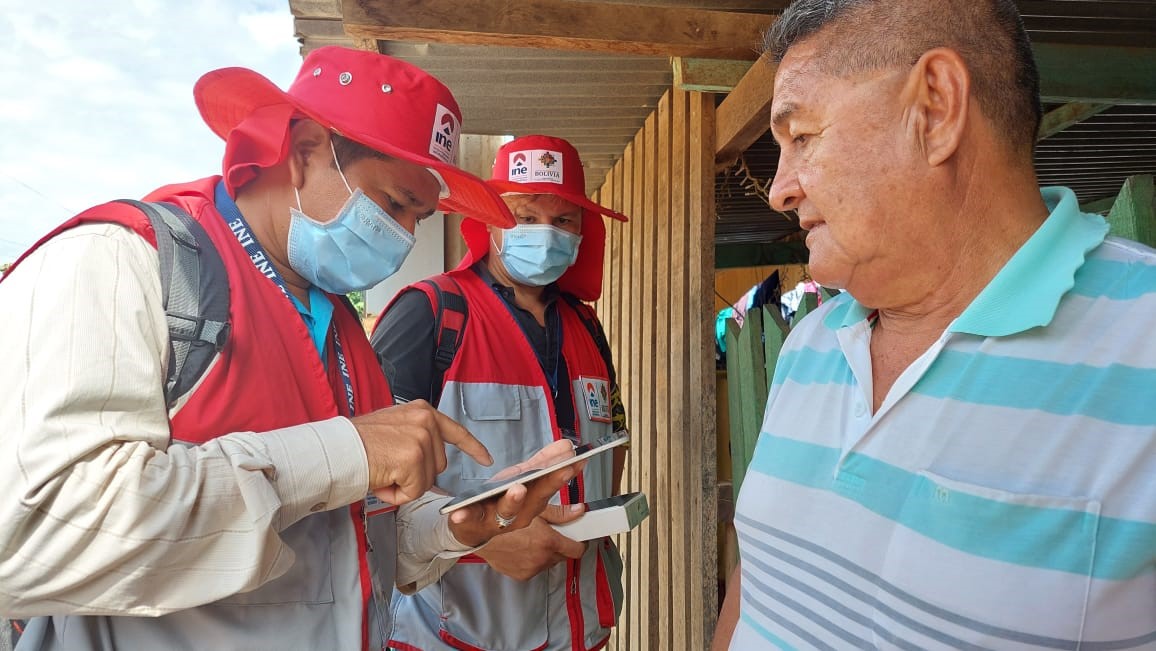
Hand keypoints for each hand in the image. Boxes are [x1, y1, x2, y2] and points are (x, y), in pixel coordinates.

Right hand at [352, 400, 491, 506]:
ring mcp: (420, 439)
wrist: (335, 450)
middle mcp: (425, 420)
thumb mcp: (393, 430)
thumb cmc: (356, 445)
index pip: (455, 431)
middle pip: (438, 466)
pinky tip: (381, 480)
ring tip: (381, 471)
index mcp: (421, 411)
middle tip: (386, 467)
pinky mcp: (413, 459)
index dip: (472, 448)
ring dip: (404, 485)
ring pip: (427, 481)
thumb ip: (417, 442)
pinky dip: (397, 495)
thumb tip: (434, 473)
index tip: (487, 459)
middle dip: (416, 475)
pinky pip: (415, 492)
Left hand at [447, 440, 587, 547]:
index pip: (551, 484)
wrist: (473, 526)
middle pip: (536, 498)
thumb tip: (567, 446)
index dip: (564, 473)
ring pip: (508, 510)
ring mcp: (498, 518)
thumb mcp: (524, 478)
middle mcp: (520, 513)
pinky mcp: (474, 520)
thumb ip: (544, 462)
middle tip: (560, 471)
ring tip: (517, 488)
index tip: (576, 461)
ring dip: (514, 500)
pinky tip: (460, 513)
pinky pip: (471, 518)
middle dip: (548, 484)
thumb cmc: (501, 500)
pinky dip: (466, 515)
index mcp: (532, 499)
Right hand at [474, 507, 588, 580]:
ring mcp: (531, 569)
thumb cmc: (504, 517)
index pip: (577, 549)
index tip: (578, 536)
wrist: (478, 534)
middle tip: (552, 532)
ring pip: (550, 562)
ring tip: (535, 539)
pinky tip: (524, 548)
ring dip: (547, 552)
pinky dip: (534, 559)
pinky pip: (536, 568)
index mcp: (547, 542)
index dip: (579, 541)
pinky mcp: (522, 575)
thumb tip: (579, 511)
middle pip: (564, 555)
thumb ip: (560, 513)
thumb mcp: (534, 509)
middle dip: (562, 544)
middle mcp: (541, 559)